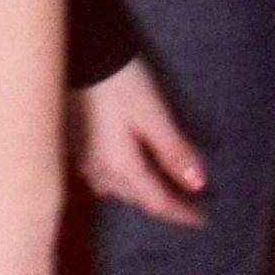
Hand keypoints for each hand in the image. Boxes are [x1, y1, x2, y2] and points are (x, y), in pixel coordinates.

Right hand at [72, 57, 206, 226]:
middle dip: (161, 202)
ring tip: (159, 184)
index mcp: (120, 166)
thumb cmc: (118, 81)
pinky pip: (101, 174)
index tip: (202, 221)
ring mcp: (81, 160)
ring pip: (115, 188)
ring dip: (139, 191)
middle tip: (186, 203)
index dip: (181, 213)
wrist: (74, 54)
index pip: (156, 202)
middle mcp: (98, 171)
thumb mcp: (152, 112)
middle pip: (135, 198)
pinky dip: (121, 177)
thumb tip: (198, 184)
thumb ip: (173, 149)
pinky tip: (128, 164)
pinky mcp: (73, 145)